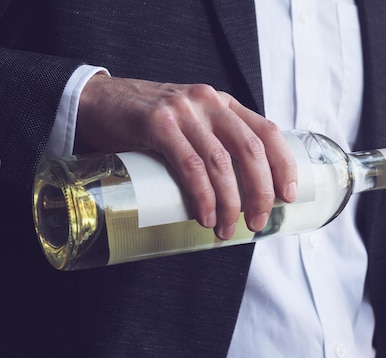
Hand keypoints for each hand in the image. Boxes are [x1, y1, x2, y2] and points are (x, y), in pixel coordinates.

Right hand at [76, 73, 297, 239]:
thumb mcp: (190, 123)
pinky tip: (205, 216)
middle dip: (260, 191)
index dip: (284, 165)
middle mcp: (209, 102)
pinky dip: (203, 195)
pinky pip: (190, 165)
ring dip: (230, 202)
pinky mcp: (158, 124)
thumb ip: (213, 142)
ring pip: (221, 162)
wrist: (96, 101)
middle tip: (257, 221)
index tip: (289, 195)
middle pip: (250, 150)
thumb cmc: (147, 123)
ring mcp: (184, 111)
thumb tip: (241, 192)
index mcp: (223, 104)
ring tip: (227, 229)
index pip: (267, 131)